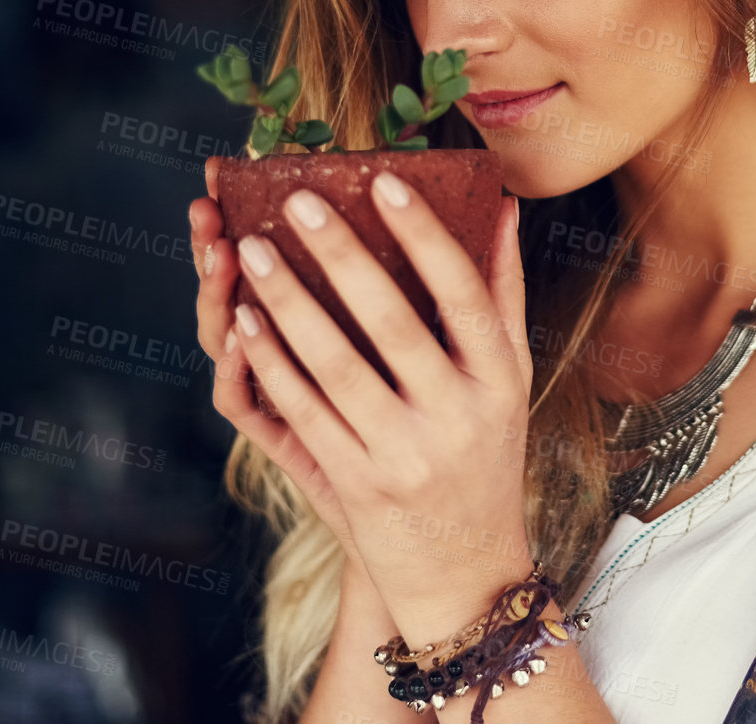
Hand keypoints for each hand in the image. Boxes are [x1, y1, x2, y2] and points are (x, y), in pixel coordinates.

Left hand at [216, 163, 534, 644]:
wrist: (466, 573)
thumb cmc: (486, 454)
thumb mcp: (510, 378)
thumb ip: (501, 291)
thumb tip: (498, 203)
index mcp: (500, 380)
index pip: (466, 293)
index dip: (425, 236)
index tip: (386, 182)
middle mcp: (456, 416)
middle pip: (393, 323)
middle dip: (340, 256)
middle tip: (297, 201)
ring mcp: (403, 454)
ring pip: (336, 367)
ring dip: (288, 304)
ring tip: (251, 250)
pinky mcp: (355, 484)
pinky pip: (304, 413)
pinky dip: (271, 364)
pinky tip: (245, 323)